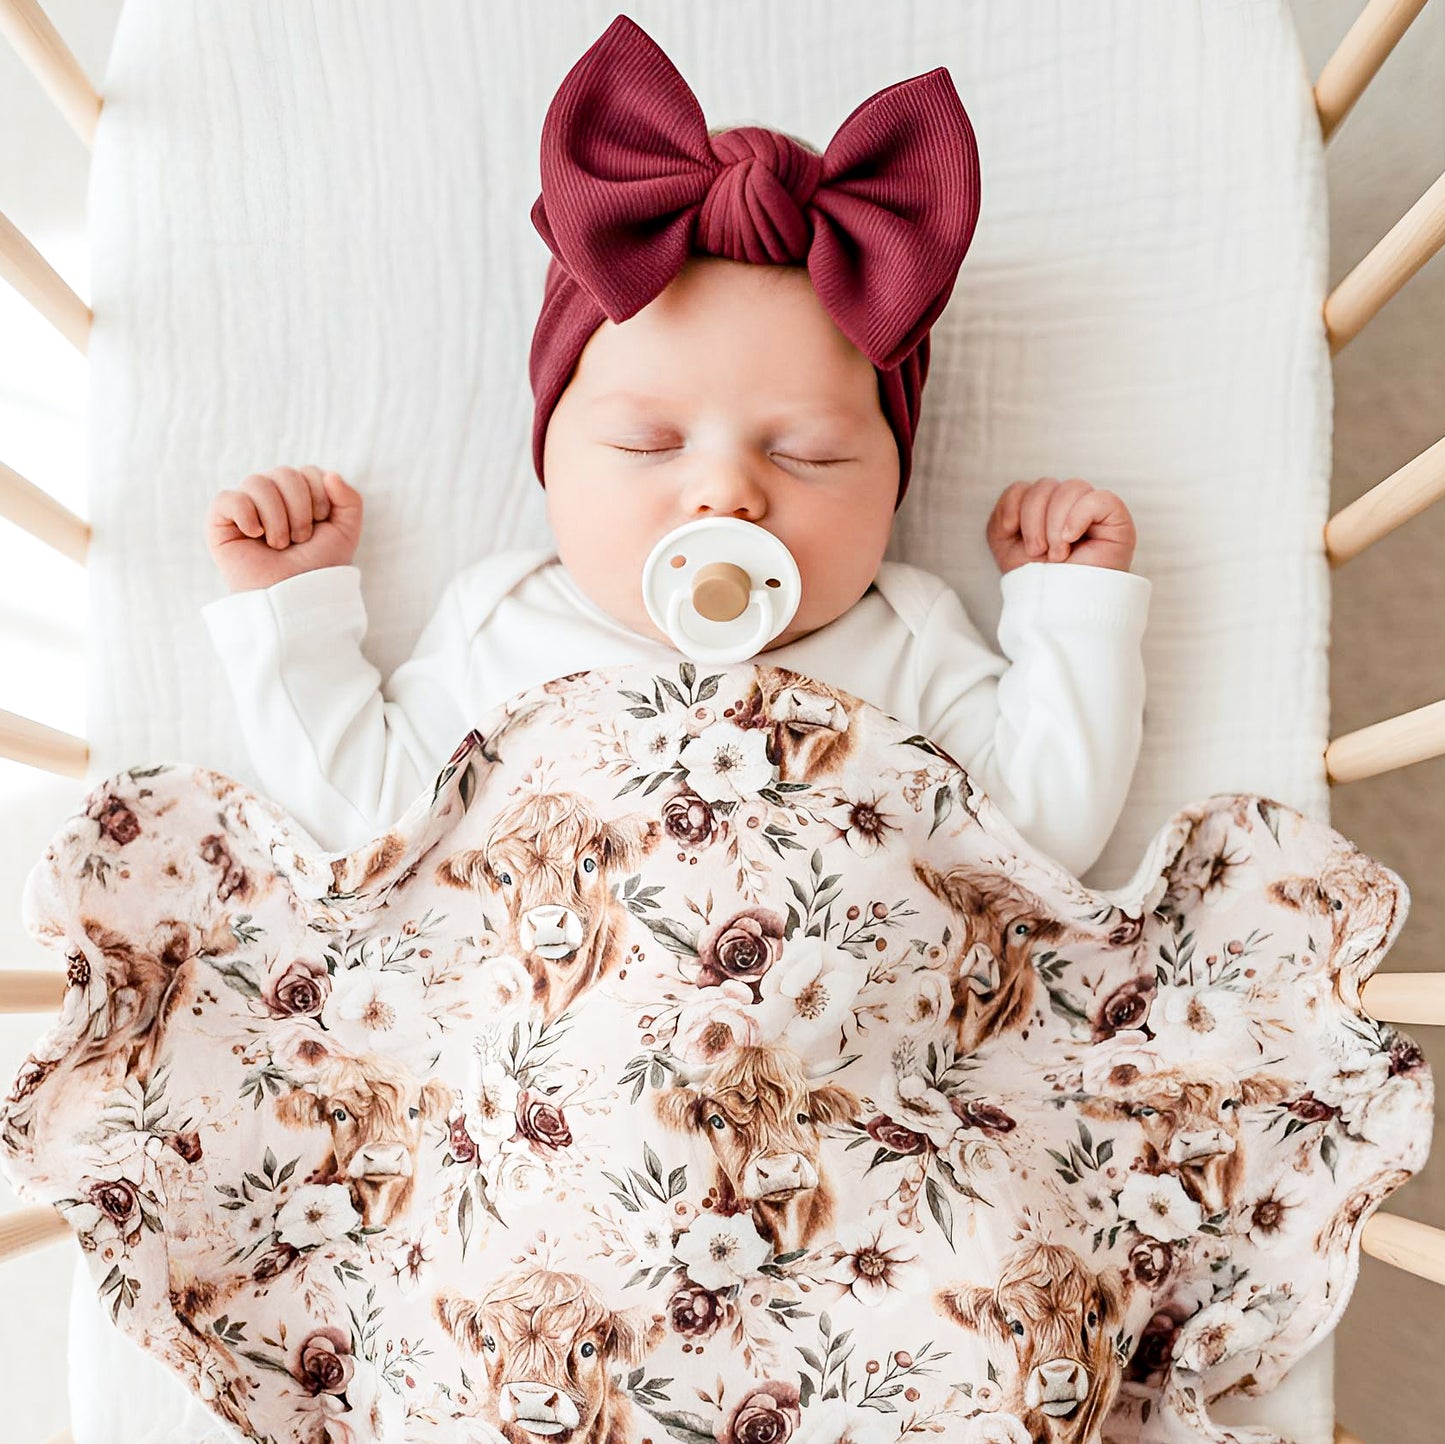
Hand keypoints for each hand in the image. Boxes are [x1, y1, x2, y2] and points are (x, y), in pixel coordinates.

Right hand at [206, 466, 362, 592]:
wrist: (295, 596)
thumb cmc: (318, 567)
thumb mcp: (346, 533)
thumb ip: (350, 499)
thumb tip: (330, 474)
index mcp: (299, 494)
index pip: (308, 471)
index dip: (319, 497)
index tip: (320, 523)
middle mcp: (271, 495)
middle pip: (284, 473)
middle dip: (299, 509)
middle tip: (299, 539)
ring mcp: (246, 506)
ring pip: (257, 482)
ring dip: (276, 518)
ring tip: (278, 544)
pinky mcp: (220, 521)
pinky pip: (228, 498)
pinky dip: (246, 515)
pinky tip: (254, 535)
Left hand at [986, 477, 1136, 574]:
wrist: (1058, 607)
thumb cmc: (1037, 578)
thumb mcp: (1003, 544)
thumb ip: (1001, 513)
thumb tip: (1018, 498)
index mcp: (1043, 509)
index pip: (1025, 487)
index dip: (1014, 507)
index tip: (1014, 536)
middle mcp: (1068, 506)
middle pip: (1045, 485)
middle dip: (1034, 521)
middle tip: (1038, 552)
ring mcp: (1092, 510)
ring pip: (1070, 488)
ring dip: (1055, 524)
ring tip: (1058, 554)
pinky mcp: (1116, 519)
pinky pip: (1098, 498)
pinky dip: (1078, 517)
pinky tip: (1071, 538)